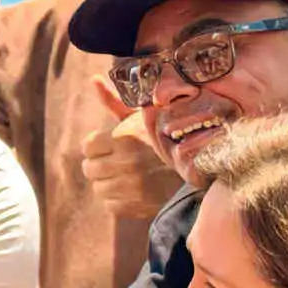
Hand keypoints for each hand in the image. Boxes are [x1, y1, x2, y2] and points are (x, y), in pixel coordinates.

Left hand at [81, 76, 179, 219]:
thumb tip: (93, 80)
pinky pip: (110, 205)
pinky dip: (118, 199)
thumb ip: (114, 102)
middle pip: (89, 169)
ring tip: (125, 175)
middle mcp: (125, 163)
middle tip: (116, 161)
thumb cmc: (167, 136)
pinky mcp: (136, 207)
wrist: (200, 166)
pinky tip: (132, 189)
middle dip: (100, 163)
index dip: (97, 146)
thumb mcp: (143, 116)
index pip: (87, 147)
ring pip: (98, 188)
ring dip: (108, 182)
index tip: (108, 146)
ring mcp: (130, 187)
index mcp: (124, 138)